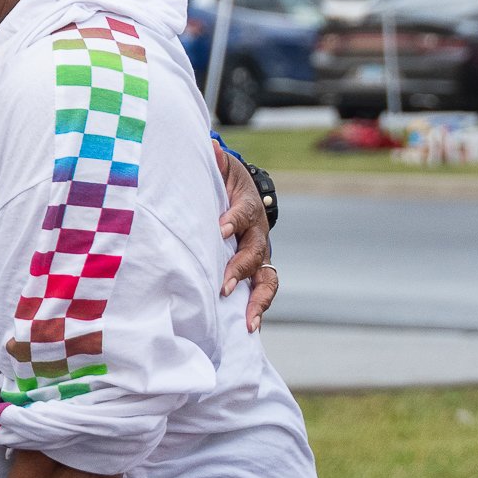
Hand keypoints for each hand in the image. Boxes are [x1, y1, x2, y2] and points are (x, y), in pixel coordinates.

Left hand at [215, 147, 274, 331]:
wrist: (240, 192)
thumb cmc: (222, 180)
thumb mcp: (219, 166)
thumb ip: (213, 159)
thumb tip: (210, 146)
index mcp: (246, 205)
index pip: (243, 212)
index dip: (233, 219)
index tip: (220, 228)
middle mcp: (258, 233)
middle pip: (256, 251)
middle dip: (241, 268)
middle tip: (225, 284)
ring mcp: (259, 254)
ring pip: (266, 279)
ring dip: (258, 300)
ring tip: (248, 322)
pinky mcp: (255, 271)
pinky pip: (261, 292)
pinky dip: (257, 311)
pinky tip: (247, 331)